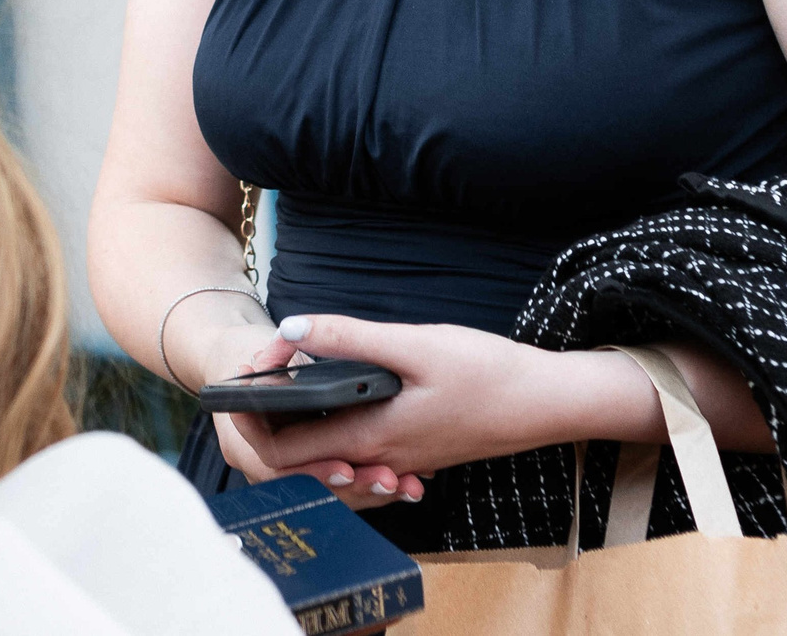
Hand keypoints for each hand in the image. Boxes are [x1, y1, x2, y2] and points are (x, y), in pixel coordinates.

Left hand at [225, 315, 582, 491]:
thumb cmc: (487, 373)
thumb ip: (350, 338)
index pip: (284, 452)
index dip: (251, 422)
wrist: (545, 403)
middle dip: (270, 419)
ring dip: (305, 421)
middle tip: (264, 371)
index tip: (241, 385)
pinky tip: (344, 390)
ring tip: (294, 373)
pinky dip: (339, 425)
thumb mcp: (415, 344)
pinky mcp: (416, 450)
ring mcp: (399, 458)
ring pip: (332, 452)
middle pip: (301, 457)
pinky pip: (362, 449)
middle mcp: (379, 458)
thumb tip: (293, 327)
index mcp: (370, 437)